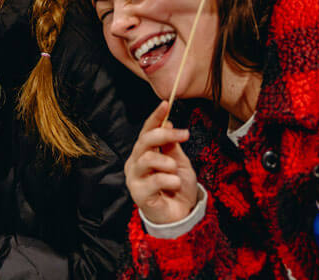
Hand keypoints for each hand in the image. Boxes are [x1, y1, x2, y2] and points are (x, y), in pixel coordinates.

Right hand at [126, 101, 197, 225]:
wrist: (182, 215)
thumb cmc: (178, 188)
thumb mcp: (179, 162)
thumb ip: (171, 145)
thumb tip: (168, 123)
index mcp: (144, 153)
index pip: (147, 130)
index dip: (155, 117)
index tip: (166, 104)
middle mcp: (136, 163)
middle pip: (145, 141)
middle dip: (164, 134)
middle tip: (183, 134)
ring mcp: (135, 178)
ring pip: (147, 158)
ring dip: (167, 162)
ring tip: (175, 170)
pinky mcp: (138, 194)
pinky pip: (154, 180)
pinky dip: (169, 180)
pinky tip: (174, 184)